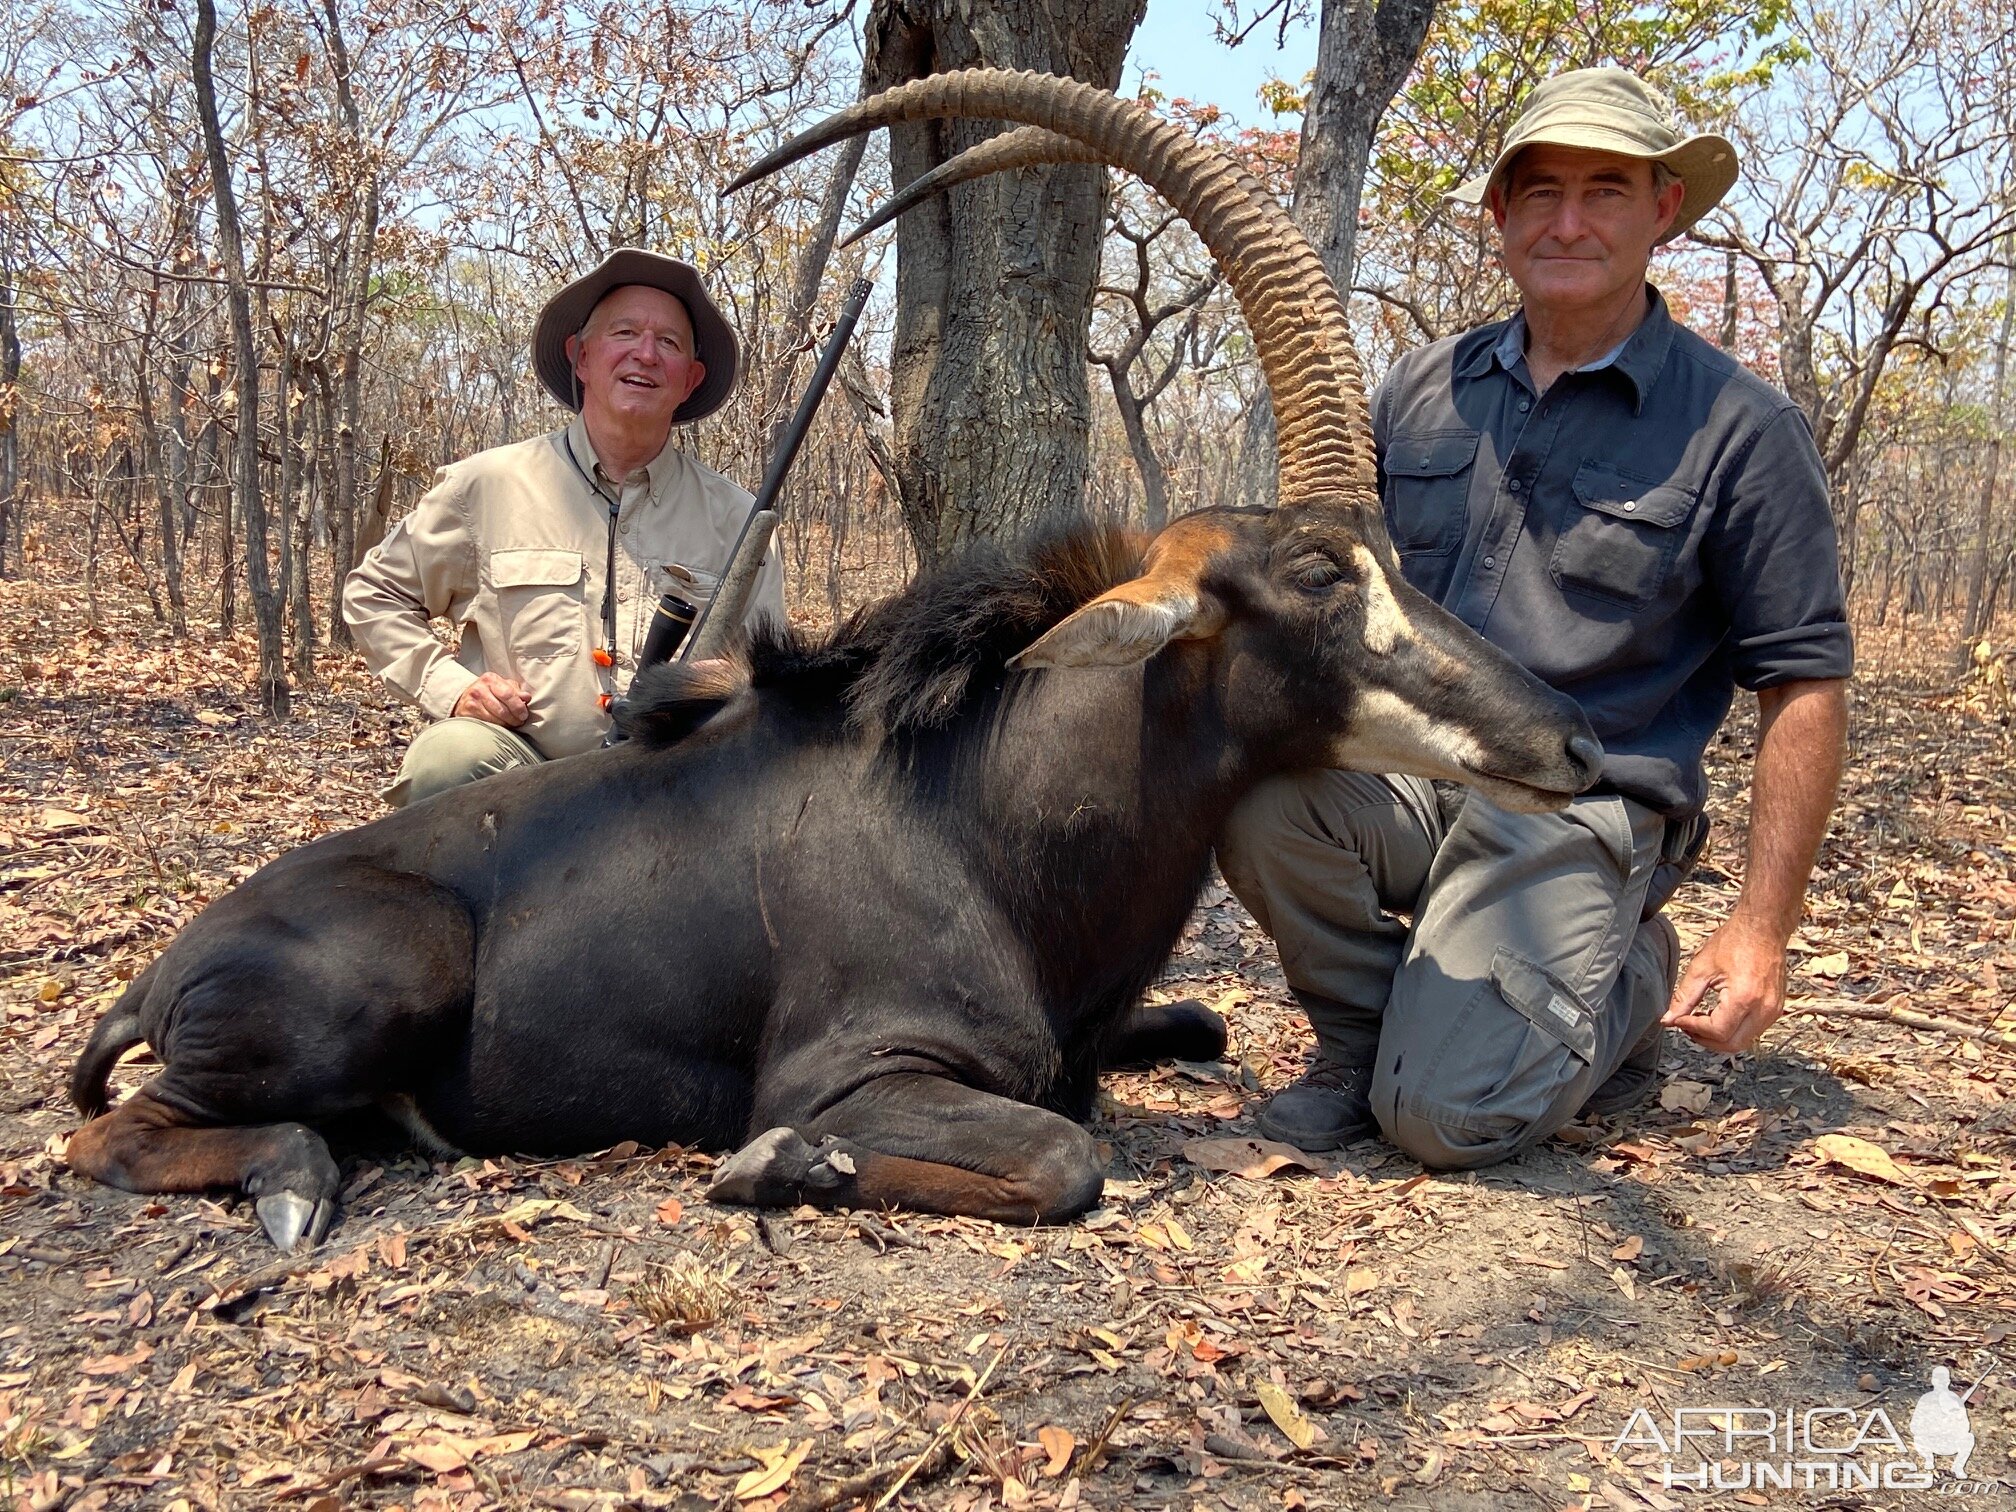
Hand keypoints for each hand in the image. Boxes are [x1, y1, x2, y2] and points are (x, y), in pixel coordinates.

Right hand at [453, 673, 532, 726]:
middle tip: (519, 722)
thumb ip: (516, 691)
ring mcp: (472, 702)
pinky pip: (486, 724)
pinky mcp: (467, 714)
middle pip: (502, 709)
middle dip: (514, 719)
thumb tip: (527, 697)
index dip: (518, 707)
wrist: (465, 697)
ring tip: (511, 724)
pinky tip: (500, 726)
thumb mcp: (502, 686)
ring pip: (495, 719)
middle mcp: (479, 689)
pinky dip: (496, 728)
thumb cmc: (489, 692)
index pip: (508, 694)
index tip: (524, 715)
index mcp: (490, 679)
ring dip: (507, 724)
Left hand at [1662, 915, 1786, 1053]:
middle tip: (1687, 1025)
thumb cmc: (1735, 941)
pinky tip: (1718, 1015)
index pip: (1717, 1032)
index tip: (1678, 1020)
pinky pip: (1753, 1031)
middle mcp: (1764, 1009)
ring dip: (1719, 1037)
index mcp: (1744, 998)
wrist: (1763, 928)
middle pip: (1732, 1045)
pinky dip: (1733, 1029)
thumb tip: (1669, 1019)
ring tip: (1700, 1019)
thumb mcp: (1701, 968)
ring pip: (1743, 1041)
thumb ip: (1683, 997)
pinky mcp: (1776, 1008)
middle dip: (1705, 1040)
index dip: (1693, 1028)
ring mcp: (1773, 1010)